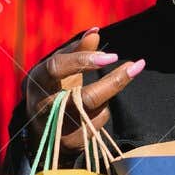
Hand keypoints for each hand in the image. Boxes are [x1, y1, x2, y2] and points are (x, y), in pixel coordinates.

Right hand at [23, 28, 144, 157]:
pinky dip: (102, 113)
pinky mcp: (70, 144)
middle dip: (114, 82)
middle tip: (135, 65)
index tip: (112, 56)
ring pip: (96, 110)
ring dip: (106, 96)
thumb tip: (96, 30)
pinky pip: (98, 125)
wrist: (41, 129)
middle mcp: (44, 107)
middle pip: (86, 97)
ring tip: (101, 89)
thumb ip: (77, 50)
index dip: (83, 61)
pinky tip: (94, 110)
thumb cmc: (54, 89)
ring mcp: (58, 129)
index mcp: (38, 81)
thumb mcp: (60, 68)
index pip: (57, 68)